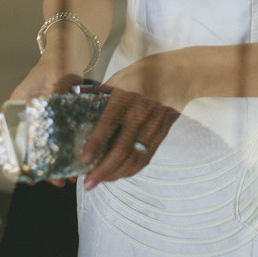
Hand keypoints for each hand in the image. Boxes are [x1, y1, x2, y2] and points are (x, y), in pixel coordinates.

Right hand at [0, 60, 83, 187]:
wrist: (70, 54)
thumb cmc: (59, 61)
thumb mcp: (59, 74)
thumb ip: (58, 87)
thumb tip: (58, 101)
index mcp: (17, 106)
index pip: (0, 135)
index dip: (2, 157)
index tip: (14, 174)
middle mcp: (26, 117)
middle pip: (23, 150)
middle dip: (36, 171)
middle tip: (54, 182)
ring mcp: (40, 122)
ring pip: (40, 151)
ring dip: (50, 168)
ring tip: (66, 179)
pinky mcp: (56, 123)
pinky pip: (55, 144)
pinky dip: (61, 157)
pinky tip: (73, 166)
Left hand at [80, 49, 193, 187]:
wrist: (180, 74)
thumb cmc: (144, 73)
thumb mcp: (119, 78)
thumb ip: (101, 96)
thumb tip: (77, 110)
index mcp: (126, 96)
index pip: (108, 124)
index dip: (95, 144)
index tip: (82, 160)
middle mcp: (140, 112)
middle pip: (122, 148)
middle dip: (103, 170)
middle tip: (87, 183)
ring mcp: (153, 125)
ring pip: (134, 158)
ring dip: (115, 174)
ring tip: (99, 181)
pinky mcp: (162, 134)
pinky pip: (145, 157)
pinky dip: (130, 170)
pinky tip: (118, 174)